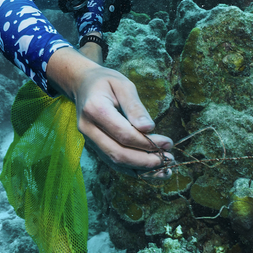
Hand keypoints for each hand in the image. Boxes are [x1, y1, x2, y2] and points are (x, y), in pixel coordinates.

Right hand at [46, 48, 173, 178]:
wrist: (83, 85)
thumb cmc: (106, 82)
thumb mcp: (123, 85)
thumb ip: (135, 106)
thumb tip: (149, 128)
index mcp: (95, 109)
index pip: (123, 134)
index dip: (146, 143)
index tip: (167, 143)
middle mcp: (88, 128)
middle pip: (118, 153)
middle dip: (145, 160)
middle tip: (168, 159)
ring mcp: (89, 140)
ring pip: (115, 162)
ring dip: (141, 169)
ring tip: (165, 169)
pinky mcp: (94, 146)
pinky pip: (113, 162)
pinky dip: (132, 169)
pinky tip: (151, 171)